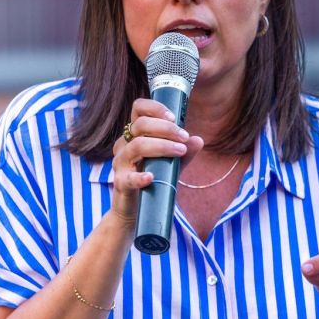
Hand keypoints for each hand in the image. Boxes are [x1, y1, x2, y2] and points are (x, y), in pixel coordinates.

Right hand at [110, 98, 203, 225]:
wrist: (136, 210)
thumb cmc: (154, 180)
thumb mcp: (172, 163)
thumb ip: (184, 152)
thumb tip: (198, 140)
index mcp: (135, 135)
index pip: (138, 109)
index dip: (155, 108)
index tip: (174, 117)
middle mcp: (125, 145)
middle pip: (140, 125)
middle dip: (166, 128)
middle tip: (184, 137)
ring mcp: (121, 164)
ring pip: (136, 146)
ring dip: (161, 146)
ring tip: (180, 151)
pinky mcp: (121, 183)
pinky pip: (128, 178)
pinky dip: (140, 177)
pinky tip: (151, 177)